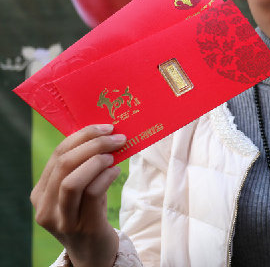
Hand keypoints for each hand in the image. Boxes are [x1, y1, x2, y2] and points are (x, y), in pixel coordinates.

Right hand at [30, 124, 126, 266]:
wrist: (94, 253)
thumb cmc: (89, 215)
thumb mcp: (80, 190)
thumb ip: (83, 167)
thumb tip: (105, 135)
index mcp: (41, 192)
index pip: (57, 154)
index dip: (82, 136)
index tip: (105, 127)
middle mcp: (46, 206)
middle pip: (64, 164)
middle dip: (93, 144)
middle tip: (116, 137)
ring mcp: (62, 219)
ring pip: (72, 181)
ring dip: (97, 160)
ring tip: (115, 155)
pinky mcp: (82, 227)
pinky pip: (91, 195)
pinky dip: (105, 177)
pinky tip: (116, 171)